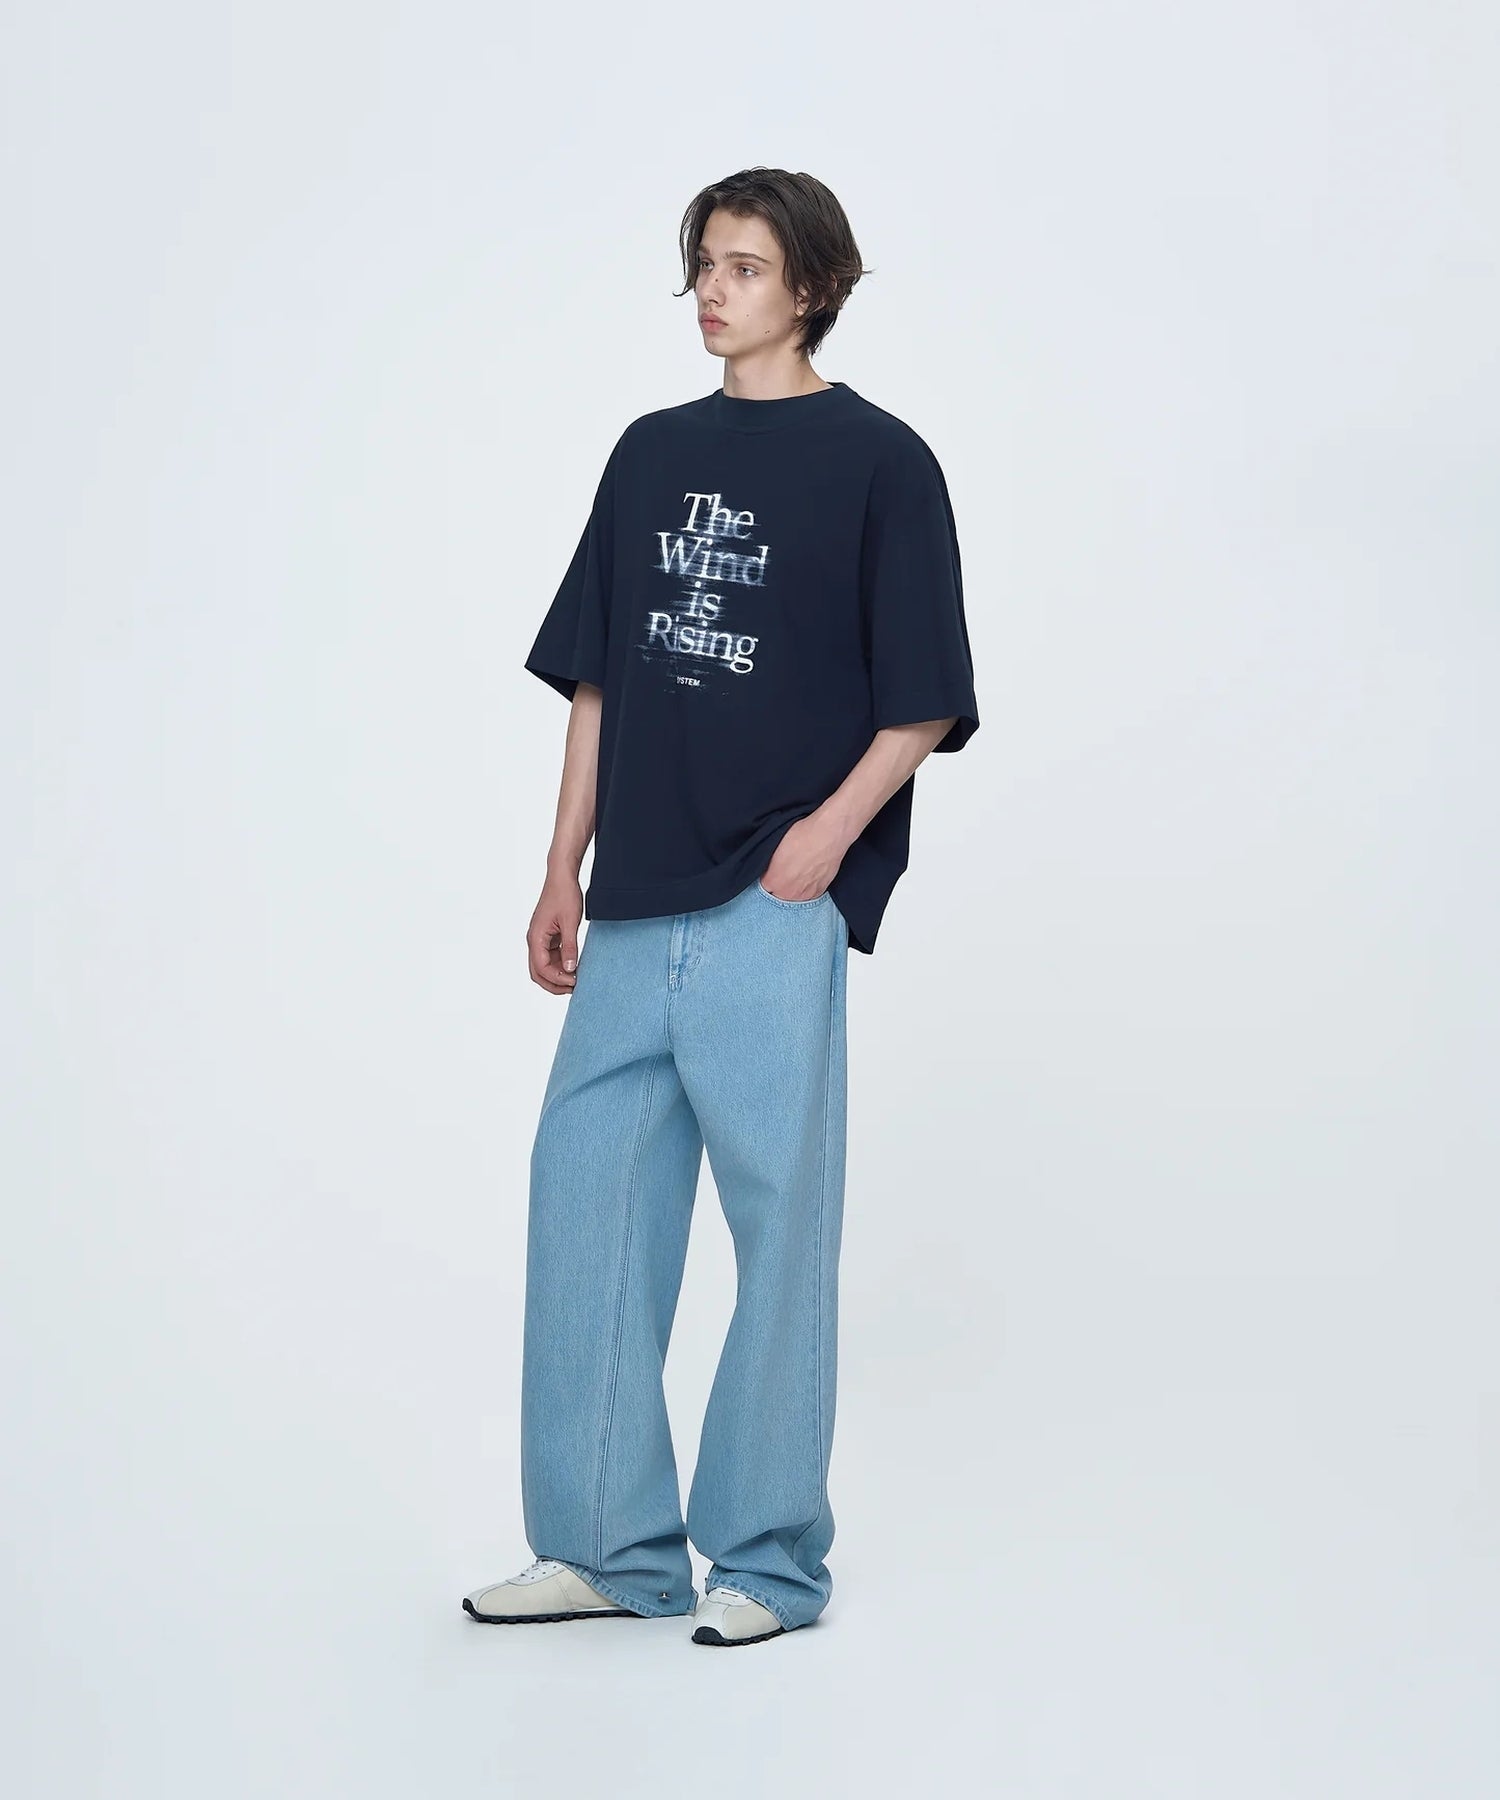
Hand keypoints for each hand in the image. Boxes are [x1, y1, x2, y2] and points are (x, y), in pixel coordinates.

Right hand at [528, 876, 582, 993]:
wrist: (562, 877)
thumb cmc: (564, 894)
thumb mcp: (571, 922)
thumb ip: (570, 947)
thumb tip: (570, 969)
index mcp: (536, 937)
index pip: (541, 968)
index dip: (557, 979)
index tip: (574, 982)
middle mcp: (534, 940)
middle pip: (538, 972)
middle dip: (554, 983)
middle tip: (574, 988)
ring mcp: (540, 939)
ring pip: (544, 966)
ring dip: (558, 975)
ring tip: (577, 980)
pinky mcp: (548, 936)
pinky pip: (551, 957)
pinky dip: (561, 965)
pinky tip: (575, 967)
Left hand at [760, 817, 843, 902]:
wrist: (829, 835)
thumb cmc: (803, 836)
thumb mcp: (775, 847)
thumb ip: (768, 865)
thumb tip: (768, 870)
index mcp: (774, 881)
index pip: (763, 886)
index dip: (767, 876)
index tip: (771, 870)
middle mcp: (788, 893)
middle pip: (777, 895)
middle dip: (779, 884)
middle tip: (786, 869)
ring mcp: (805, 895)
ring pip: (794, 895)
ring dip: (794, 887)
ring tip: (799, 870)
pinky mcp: (819, 892)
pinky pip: (808, 894)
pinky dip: (806, 886)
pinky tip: (809, 873)